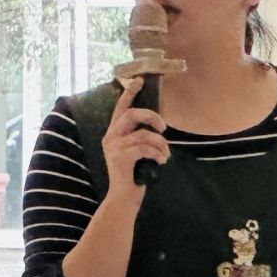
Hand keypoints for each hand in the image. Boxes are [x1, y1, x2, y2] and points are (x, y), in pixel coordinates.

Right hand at [104, 76, 169, 202]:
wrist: (125, 196)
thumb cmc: (135, 172)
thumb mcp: (138, 150)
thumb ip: (142, 136)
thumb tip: (159, 124)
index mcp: (115, 132)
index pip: (121, 107)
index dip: (130, 92)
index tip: (140, 80)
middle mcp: (110, 136)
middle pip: (132, 114)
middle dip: (152, 117)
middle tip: (164, 129)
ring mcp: (113, 147)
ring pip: (143, 134)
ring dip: (160, 144)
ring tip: (166, 155)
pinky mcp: (119, 158)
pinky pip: (144, 148)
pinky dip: (158, 154)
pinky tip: (162, 162)